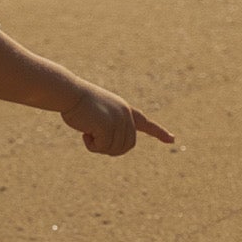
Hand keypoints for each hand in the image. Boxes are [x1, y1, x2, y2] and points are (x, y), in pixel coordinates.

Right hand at [61, 83, 175, 157]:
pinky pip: (103, 147)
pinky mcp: (108, 125)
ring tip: (89, 130)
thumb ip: (109, 126)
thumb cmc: (79, 103)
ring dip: (99, 146)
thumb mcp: (98, 114)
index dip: (158, 132)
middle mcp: (126, 114)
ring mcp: (119, 119)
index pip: (145, 123)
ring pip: (115, 149)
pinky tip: (85, 131)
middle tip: (94, 139)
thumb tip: (117, 144)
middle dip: (110, 148)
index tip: (172, 139)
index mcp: (125, 110)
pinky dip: (92, 145)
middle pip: (127, 146)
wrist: (69, 92)